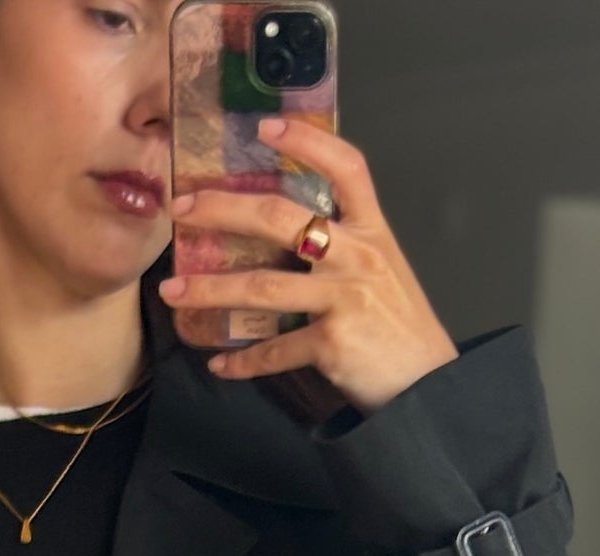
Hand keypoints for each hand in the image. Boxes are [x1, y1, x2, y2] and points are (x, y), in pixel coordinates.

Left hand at [160, 117, 458, 413]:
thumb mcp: (382, 269)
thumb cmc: (398, 326)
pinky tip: (219, 364)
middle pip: (281, 218)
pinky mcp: (332, 344)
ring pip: (263, 287)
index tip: (266, 127)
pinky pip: (275, 350)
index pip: (346, 167)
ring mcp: (344, 299)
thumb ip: (343, 246)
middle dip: (223, 210)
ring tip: (172, 291)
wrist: (426, 385)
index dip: (308, 142)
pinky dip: (243, 362)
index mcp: (372, 231)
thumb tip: (285, 233)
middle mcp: (358, 257)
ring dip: (211, 290)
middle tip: (182, 208)